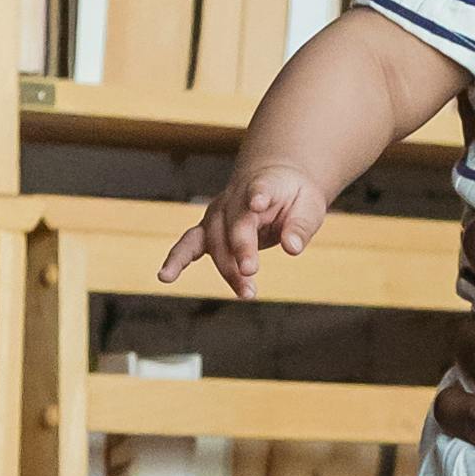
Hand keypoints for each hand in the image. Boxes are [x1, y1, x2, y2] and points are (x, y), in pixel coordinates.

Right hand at [160, 155, 325, 293]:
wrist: (272, 182)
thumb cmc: (293, 197)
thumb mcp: (309, 207)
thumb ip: (300, 227)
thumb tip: (292, 248)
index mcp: (262, 185)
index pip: (259, 190)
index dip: (257, 195)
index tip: (257, 202)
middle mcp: (234, 198)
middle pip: (234, 225)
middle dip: (241, 250)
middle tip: (252, 273)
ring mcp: (217, 213)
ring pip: (214, 240)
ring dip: (227, 268)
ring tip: (245, 293)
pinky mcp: (208, 230)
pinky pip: (189, 245)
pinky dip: (177, 260)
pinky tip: (165, 276)